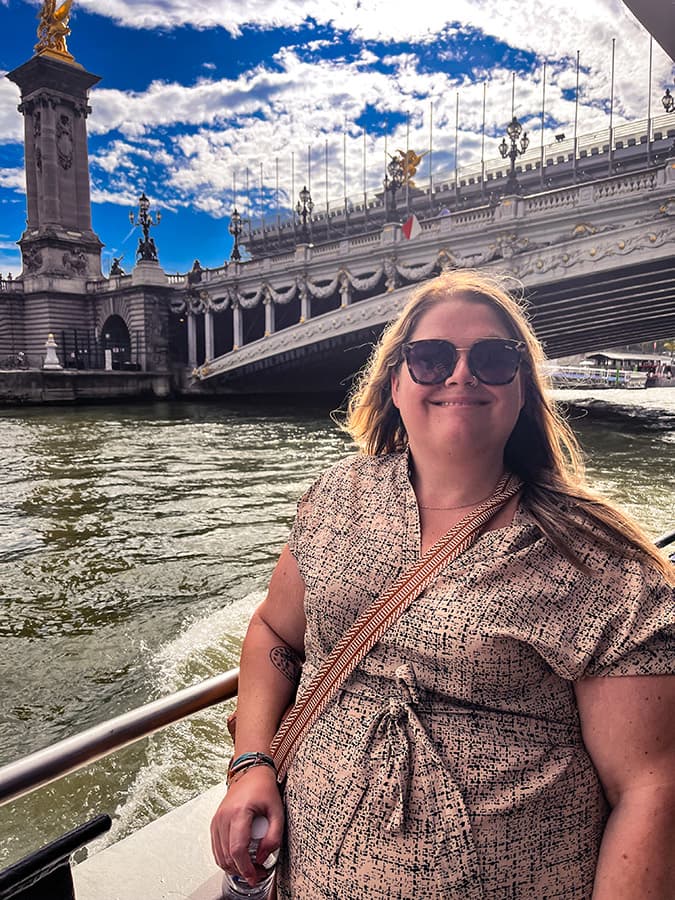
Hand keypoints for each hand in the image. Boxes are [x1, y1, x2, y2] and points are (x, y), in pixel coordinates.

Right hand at [211, 765, 283, 885]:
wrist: (251, 773)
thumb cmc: (264, 789)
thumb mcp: (277, 811)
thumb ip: (273, 836)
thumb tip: (262, 857)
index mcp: (239, 812)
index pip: (238, 849)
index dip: (246, 868)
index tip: (254, 877)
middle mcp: (224, 816)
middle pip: (227, 856)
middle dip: (242, 871)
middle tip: (257, 874)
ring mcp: (217, 819)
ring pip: (220, 855)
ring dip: (234, 867)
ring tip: (250, 868)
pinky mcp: (215, 822)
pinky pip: (217, 848)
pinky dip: (226, 859)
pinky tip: (239, 860)